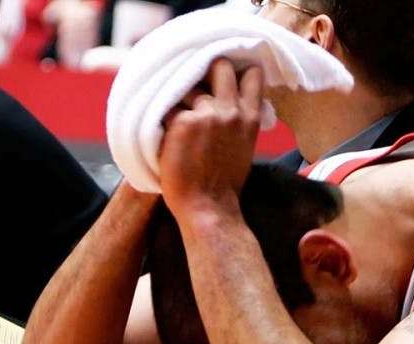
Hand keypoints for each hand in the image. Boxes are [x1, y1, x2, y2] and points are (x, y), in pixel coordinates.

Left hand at [158, 58, 263, 223]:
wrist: (207, 207)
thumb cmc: (223, 184)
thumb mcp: (244, 147)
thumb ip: (238, 121)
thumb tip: (226, 102)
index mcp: (250, 118)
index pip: (252, 75)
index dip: (237, 70)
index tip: (225, 75)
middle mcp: (231, 111)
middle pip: (220, 65)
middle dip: (205, 71)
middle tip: (194, 87)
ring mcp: (207, 113)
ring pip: (187, 84)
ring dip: (178, 96)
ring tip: (175, 120)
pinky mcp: (182, 121)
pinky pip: (165, 104)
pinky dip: (162, 116)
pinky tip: (163, 135)